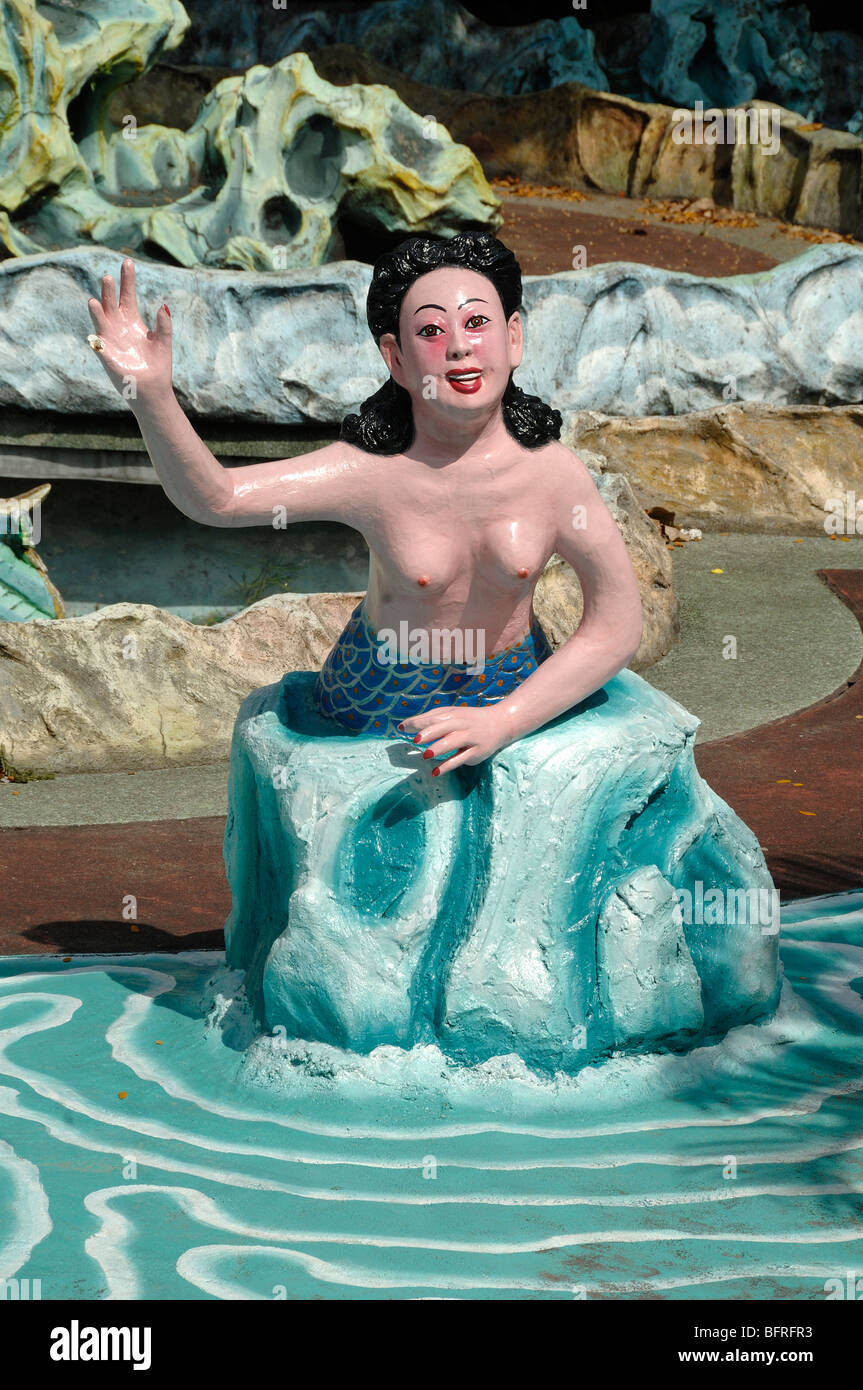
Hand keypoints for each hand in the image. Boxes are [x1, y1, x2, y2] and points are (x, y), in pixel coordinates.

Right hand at [87, 257, 172, 405]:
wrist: (153, 390)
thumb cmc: (158, 366)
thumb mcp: (164, 342)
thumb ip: (164, 325)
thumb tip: (164, 306)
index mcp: (132, 321)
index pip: (127, 295)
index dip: (127, 279)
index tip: (127, 262)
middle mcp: (118, 327)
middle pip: (112, 303)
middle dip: (110, 291)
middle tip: (109, 277)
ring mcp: (111, 341)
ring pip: (101, 321)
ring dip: (97, 312)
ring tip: (95, 300)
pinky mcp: (108, 358)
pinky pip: (100, 348)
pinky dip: (98, 343)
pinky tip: (96, 337)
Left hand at [398, 704, 512, 775]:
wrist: (500, 723)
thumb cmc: (469, 719)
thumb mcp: (452, 714)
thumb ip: (431, 719)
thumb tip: (405, 726)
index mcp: (453, 714)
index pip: (433, 717)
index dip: (418, 722)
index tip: (402, 728)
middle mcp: (462, 724)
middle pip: (444, 727)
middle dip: (429, 733)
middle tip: (415, 740)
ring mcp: (470, 738)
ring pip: (453, 742)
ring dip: (439, 748)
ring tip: (425, 755)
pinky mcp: (476, 752)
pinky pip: (461, 759)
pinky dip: (448, 765)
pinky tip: (436, 772)